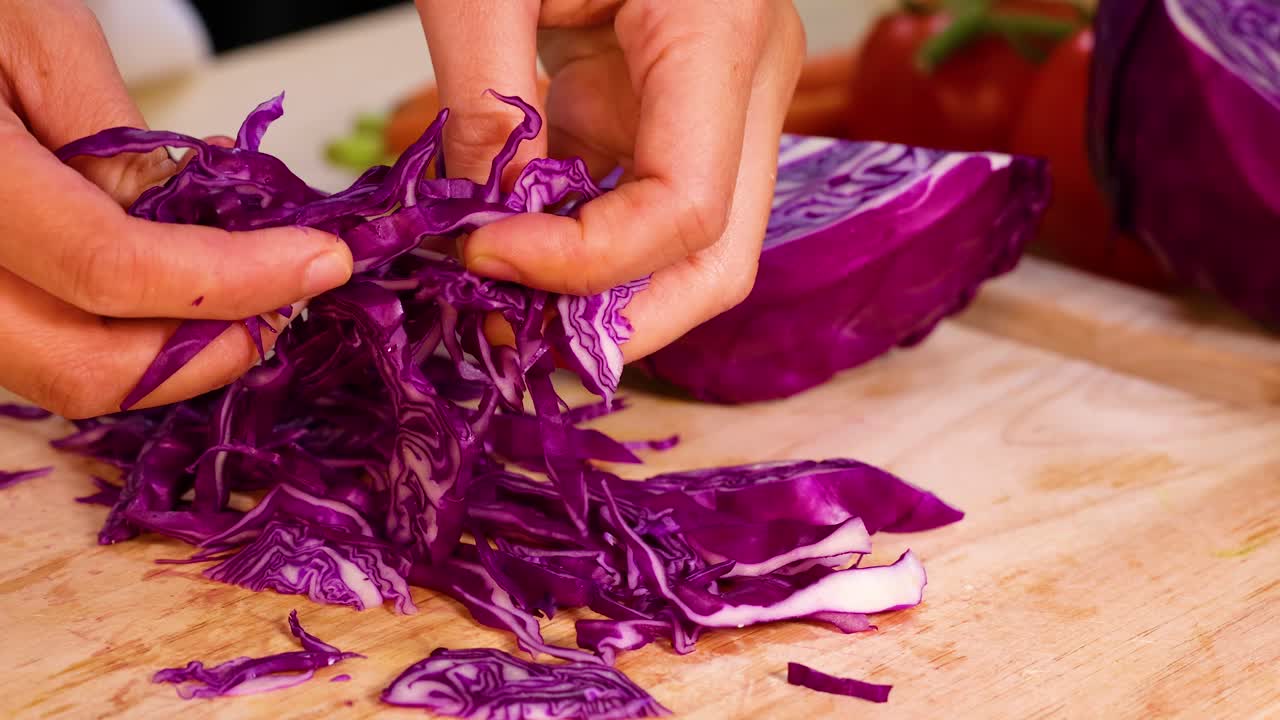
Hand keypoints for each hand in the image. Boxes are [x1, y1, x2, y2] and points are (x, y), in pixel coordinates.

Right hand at [0, 1, 351, 417]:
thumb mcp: (40, 43)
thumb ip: (121, 145)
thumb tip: (203, 228)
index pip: (109, 267)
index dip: (235, 279)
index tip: (321, 261)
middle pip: (83, 368)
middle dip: (208, 351)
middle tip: (288, 305)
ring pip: (65, 376)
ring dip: (173, 354)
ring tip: (244, 293)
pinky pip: (45, 352)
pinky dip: (127, 335)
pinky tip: (178, 283)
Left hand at [417, 0, 804, 359]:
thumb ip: (485, 100)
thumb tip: (480, 223)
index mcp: (722, 35)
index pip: (682, 211)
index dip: (580, 264)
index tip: (476, 255)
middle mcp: (749, 85)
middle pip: (718, 262)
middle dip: (618, 325)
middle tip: (510, 346)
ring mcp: (724, 104)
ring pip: (690, 252)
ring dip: (597, 299)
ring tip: (495, 310)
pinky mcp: (681, 110)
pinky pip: (648, 210)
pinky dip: (583, 251)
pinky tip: (509, 255)